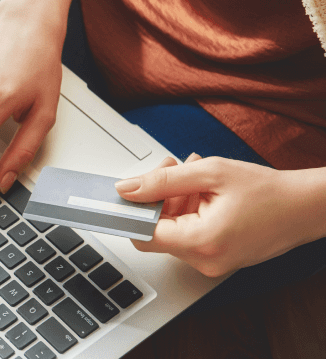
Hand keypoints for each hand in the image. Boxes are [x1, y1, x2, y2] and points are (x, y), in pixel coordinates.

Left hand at [116, 155, 325, 276]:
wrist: (307, 208)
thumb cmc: (269, 191)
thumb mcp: (210, 173)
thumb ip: (163, 181)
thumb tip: (127, 188)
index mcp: (200, 242)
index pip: (142, 233)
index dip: (131, 209)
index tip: (124, 192)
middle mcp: (203, 260)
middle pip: (156, 230)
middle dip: (158, 196)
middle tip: (173, 168)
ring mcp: (210, 263)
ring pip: (172, 230)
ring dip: (175, 200)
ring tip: (196, 176)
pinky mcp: (216, 259)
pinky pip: (189, 235)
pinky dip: (189, 211)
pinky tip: (205, 192)